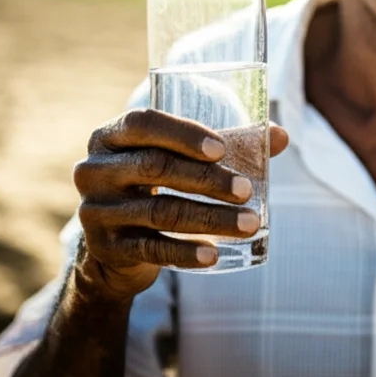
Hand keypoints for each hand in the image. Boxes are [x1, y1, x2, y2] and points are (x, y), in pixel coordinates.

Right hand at [71, 108, 288, 299]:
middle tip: (246, 190)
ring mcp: (96, 210)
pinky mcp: (106, 247)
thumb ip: (228, 145)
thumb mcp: (179, 160)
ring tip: (249, 224)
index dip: (182, 133)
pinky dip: (186, 251)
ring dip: (210, 218)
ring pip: (159, 210)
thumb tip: (281, 136)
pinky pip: (151, 248)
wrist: (114, 249)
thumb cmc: (156, 186)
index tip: (222, 149)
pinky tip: (215, 254)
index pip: (141, 122)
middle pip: (155, 166)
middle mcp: (94, 170)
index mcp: (110, 137)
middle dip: (207, 179)